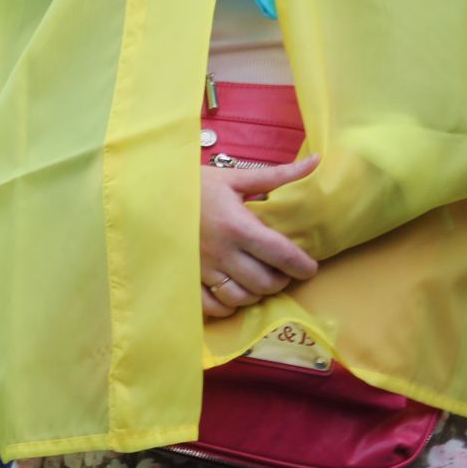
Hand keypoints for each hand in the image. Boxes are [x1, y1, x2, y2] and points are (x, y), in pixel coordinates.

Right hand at [200, 155, 319, 316]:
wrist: (150, 198)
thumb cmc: (194, 186)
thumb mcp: (234, 178)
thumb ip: (277, 175)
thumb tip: (316, 161)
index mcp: (238, 226)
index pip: (280, 253)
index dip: (301, 265)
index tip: (309, 268)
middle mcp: (223, 253)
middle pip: (264, 282)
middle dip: (281, 281)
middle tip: (283, 273)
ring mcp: (203, 270)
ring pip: (240, 297)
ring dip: (256, 294)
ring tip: (260, 283)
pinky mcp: (187, 279)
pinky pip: (211, 305)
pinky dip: (227, 306)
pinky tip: (234, 295)